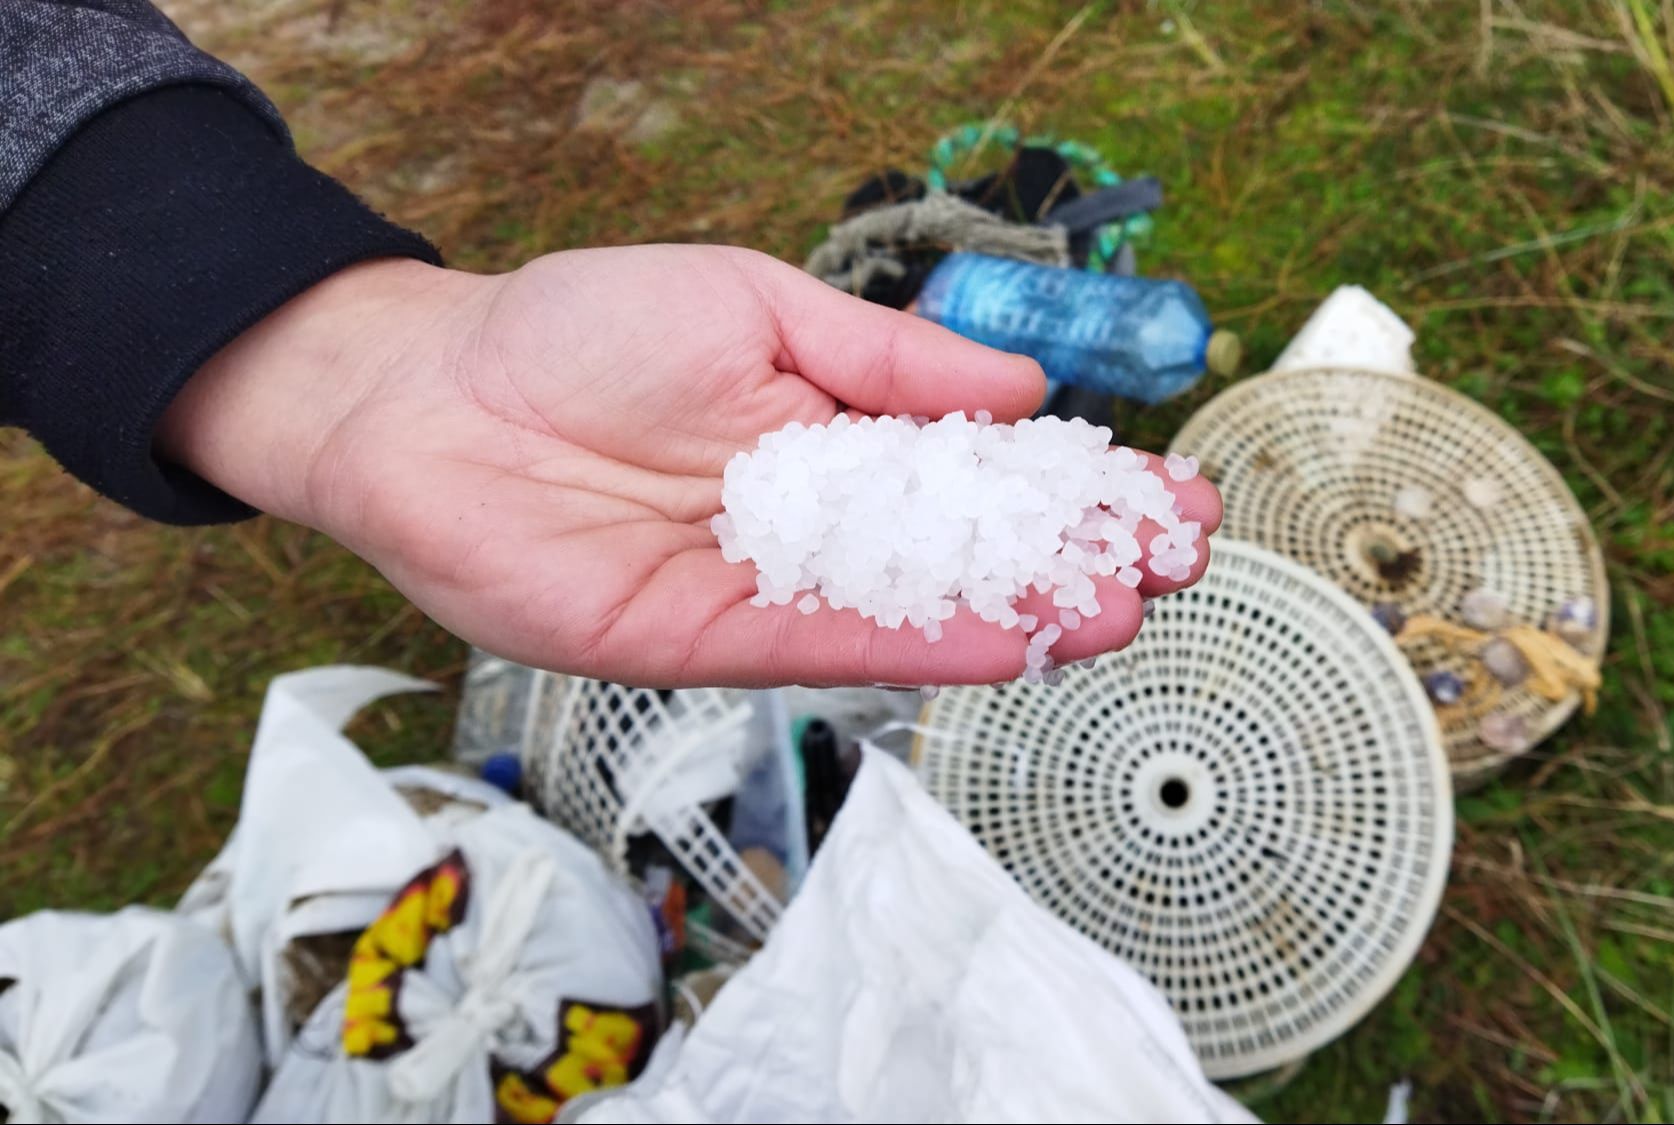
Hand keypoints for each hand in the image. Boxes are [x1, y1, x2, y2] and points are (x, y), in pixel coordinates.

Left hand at [159, 246, 1219, 687]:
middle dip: (1072, 557)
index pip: (982, 470)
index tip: (1164, 494)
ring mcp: (772, 586)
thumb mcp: (757, 307)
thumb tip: (1018, 385)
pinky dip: (914, 648)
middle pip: (968, 551)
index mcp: (841, 437)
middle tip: (1173, 566)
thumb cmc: (582, 331)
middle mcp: (821, 523)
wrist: (433, 397)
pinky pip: (825, 646)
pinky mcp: (710, 640)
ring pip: (913, 609)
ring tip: (1117, 612)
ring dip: (1019, 615)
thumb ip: (886, 359)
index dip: (1074, 485)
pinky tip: (1001, 640)